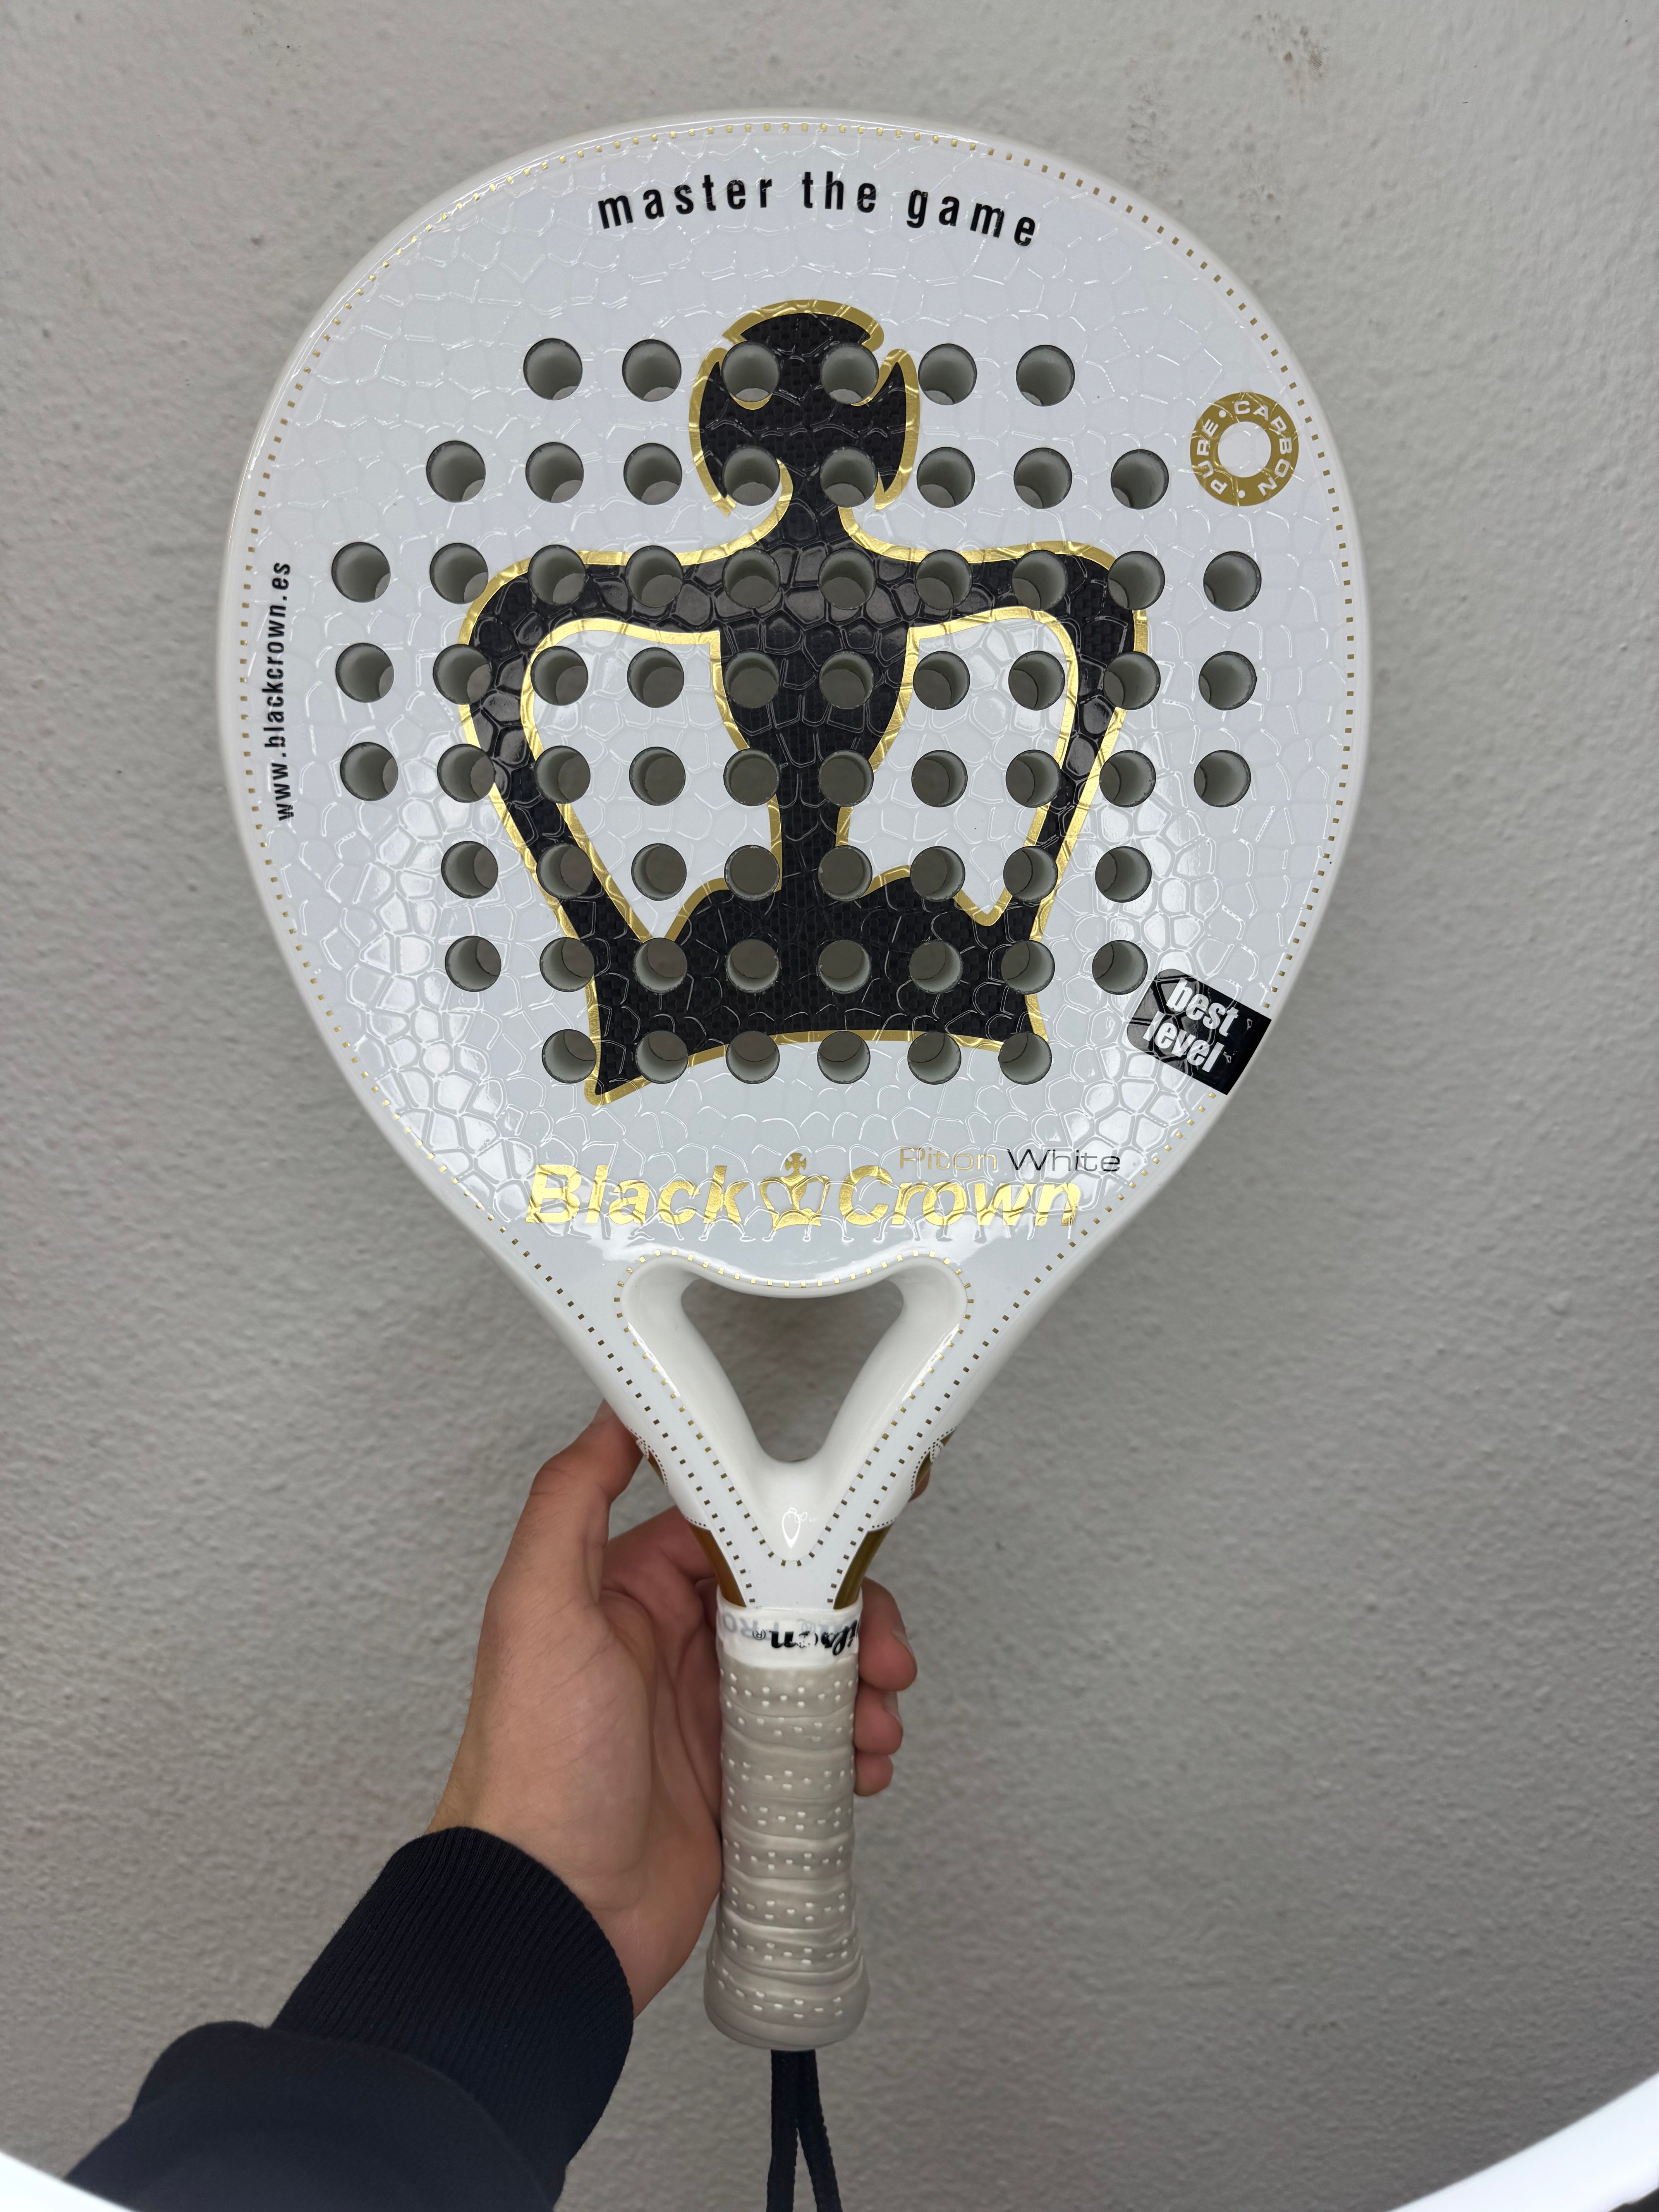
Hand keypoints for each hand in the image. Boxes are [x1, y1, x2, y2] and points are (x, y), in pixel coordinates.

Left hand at [430, 1404, 917, 2012]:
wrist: (549, 1913)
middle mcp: (671, 1655)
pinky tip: (863, 1766)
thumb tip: (609, 1416)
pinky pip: (814, 1751)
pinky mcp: (738, 1790)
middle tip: (885, 1652)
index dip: (794, 1541)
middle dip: (852, 1623)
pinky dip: (852, 1752)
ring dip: (862, 1690)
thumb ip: (569, 1500)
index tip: (847, 1543)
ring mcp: (708, 1725)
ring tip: (877, 1722)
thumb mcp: (536, 1608)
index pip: (731, 1542)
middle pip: (788, 1609)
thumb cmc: (536, 1766)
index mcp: (630, 1600)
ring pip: (812, 1679)